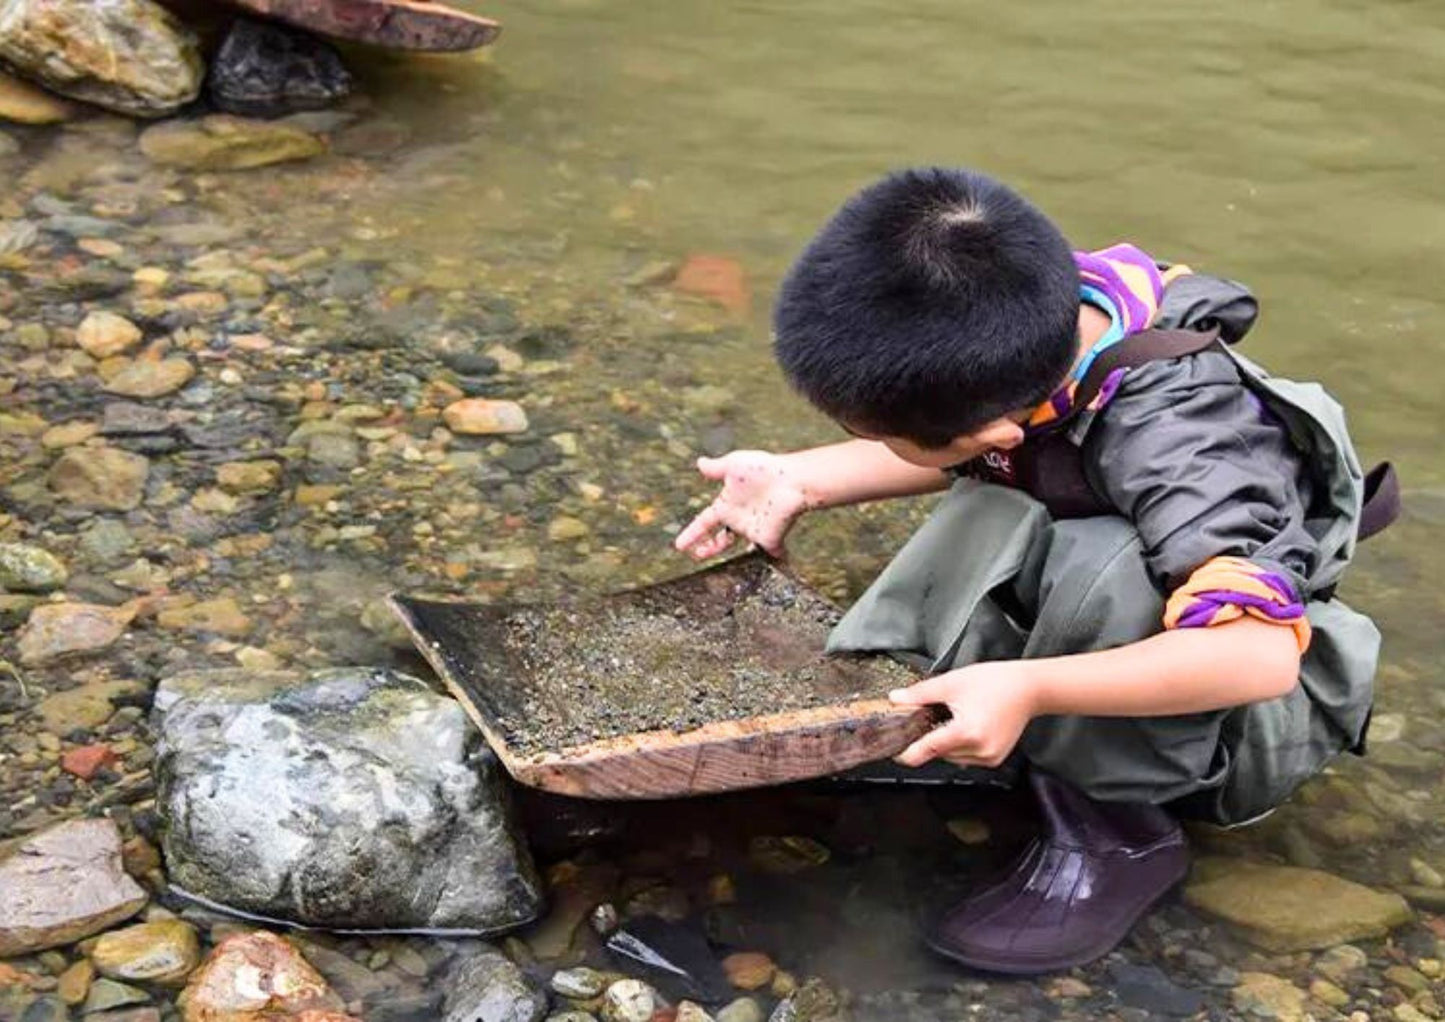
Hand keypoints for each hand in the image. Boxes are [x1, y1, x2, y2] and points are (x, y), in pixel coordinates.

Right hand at [674, 451, 810, 558]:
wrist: (791, 480)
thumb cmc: (763, 470)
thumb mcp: (734, 465)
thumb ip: (716, 468)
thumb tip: (699, 463)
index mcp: (727, 504)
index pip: (704, 522)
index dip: (692, 533)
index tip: (679, 545)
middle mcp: (739, 519)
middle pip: (721, 539)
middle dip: (709, 548)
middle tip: (697, 556)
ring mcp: (754, 530)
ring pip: (741, 549)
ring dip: (734, 560)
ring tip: (728, 571)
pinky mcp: (770, 539)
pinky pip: (770, 554)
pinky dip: (774, 561)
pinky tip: (774, 569)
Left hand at [889, 662, 1041, 768]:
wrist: (1029, 688)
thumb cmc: (996, 682)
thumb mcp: (952, 683)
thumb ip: (920, 694)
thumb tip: (896, 699)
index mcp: (967, 732)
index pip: (927, 750)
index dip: (907, 752)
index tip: (895, 752)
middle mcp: (980, 750)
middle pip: (938, 752)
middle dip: (930, 737)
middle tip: (931, 717)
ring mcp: (989, 757)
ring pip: (951, 756)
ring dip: (945, 742)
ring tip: (955, 717)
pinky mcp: (994, 758)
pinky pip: (966, 756)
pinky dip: (960, 745)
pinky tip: (966, 725)